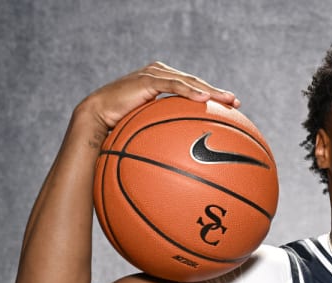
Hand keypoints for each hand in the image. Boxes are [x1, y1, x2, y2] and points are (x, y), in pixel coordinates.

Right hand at [75, 62, 239, 139]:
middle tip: (235, 103)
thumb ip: (165, 135)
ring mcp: (154, 74)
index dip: (213, 95)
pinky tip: (204, 100)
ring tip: (227, 100)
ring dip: (210, 91)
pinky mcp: (146, 79)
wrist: (96, 119)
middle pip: (196, 83)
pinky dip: (190, 92)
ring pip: (189, 82)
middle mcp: (160, 74)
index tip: (232, 108)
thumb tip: (184, 160)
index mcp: (162, 83)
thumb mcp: (147, 131)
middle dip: (217, 93)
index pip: (193, 88)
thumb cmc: (119, 129)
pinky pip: (173, 86)